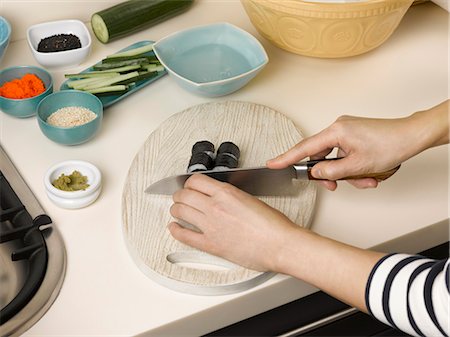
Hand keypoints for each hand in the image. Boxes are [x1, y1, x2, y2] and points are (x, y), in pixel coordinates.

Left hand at [168, 174, 384, 311]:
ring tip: (177, 210)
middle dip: (180, 195)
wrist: (280, 245)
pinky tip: (174, 228)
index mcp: (226, 193)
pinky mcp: (211, 244)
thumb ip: (231, 196)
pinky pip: (184, 236)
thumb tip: (220, 197)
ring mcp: (210, 226)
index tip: (190, 186)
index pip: (195, 180)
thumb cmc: (273, 225)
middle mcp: (215, 207)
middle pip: (184, 195)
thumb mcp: (250, 199)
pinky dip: (175, 230)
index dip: (189, 183)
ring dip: (176, 209)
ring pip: (180, 211)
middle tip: (181, 197)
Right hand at [268, 115, 411, 189]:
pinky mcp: (355, 135)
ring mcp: (347, 131)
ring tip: (364, 179)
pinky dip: (353, 167)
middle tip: (334, 186)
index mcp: (336, 131)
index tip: (272, 164)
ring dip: (346, 173)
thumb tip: (314, 173)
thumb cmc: (390, 145)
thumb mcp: (357, 166)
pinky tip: (367, 174)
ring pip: (335, 158)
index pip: (304, 147)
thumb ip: (331, 172)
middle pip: (320, 156)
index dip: (286, 157)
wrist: (412, 136)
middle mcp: (339, 128)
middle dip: (330, 174)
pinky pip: (345, 155)